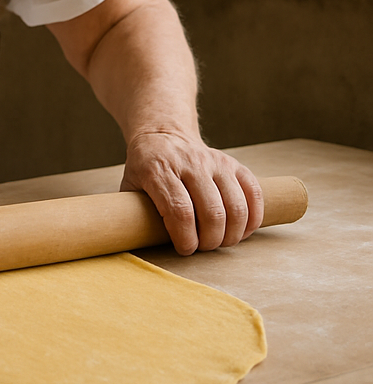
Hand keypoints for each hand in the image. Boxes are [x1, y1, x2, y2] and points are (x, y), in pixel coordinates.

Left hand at [120, 130, 263, 254]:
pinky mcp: (233, 164)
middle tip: (203, 247)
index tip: (185, 249)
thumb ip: (134, 211)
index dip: (186, 238)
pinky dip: (252, 218)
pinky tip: (242, 230)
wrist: (162, 134)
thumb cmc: (145, 168)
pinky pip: (253, 193)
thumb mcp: (130, 185)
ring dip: (232, 234)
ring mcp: (214, 162)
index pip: (179, 211)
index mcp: (158, 169)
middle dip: (210, 241)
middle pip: (211, 212)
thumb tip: (140, 242)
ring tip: (220, 241)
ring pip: (236, 206)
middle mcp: (189, 163)